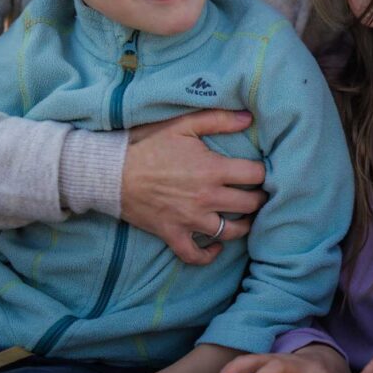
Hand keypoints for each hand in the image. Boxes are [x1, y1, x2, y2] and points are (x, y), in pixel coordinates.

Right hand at [122, 110, 266, 265]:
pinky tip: (218, 247)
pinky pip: (195, 255)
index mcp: (213, 169)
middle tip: (259, 194)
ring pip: (230, 231)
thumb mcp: (182, 125)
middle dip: (259, 199)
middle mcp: (207, 197)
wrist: (109, 173)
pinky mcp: (172, 234)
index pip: (255, 175)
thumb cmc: (146, 145)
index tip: (261, 171)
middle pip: (249, 204)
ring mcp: (190, 219)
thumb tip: (249, 117)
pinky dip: (209, 255)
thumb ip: (218, 119)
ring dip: (243, 226)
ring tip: (246, 218)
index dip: (263, 172)